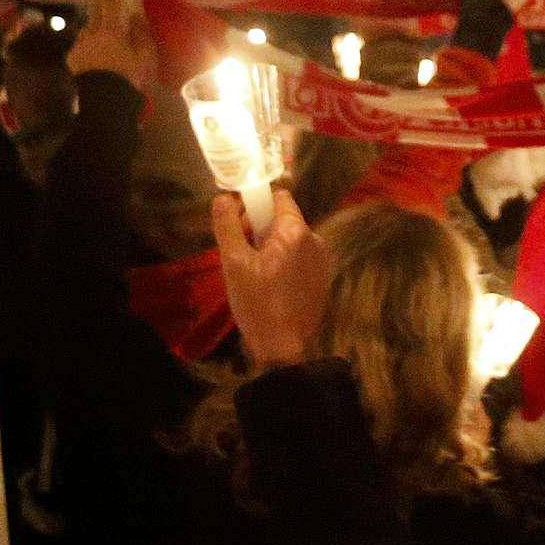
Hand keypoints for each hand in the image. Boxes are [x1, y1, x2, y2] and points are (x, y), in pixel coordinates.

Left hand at [66, 0, 156, 88]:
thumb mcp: (144, 57)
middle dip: (102, 0)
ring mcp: (80, 45)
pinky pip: (82, 44)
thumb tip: (137, 15)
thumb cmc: (130, 78)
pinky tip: (96, 50)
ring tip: (104, 26)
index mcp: (112, 30)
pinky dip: (90, 43)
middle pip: (97, 10)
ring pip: (88, 27)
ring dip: (95, 23)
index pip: (114, 1)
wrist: (105, 103)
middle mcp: (92, 32)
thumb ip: (141, 33)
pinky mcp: (73, 57)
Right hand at [211, 188, 331, 369]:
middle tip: (241, 253)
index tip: (239, 227)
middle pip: (281, 218)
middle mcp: (315, 241)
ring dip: (268, 246)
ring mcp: (321, 261)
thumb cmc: (257, 302)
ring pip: (287, 238)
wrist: (284, 348)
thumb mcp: (233, 261)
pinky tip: (268, 284)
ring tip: (252, 273)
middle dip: (258, 228)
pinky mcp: (321, 278)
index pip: (277, 196)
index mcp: (295, 232)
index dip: (254, 205)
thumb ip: (227, 223)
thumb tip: (223, 198)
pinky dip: (280, 261)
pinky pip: (296, 256)